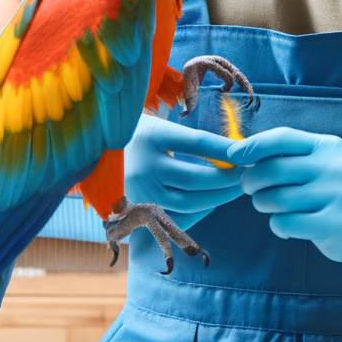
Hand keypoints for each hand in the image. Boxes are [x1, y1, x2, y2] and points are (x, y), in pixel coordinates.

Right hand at [124, 114, 245, 230]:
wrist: (92, 156)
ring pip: (191, 201)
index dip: (227, 149)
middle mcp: (143, 167)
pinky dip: (202, 209)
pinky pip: (179, 216)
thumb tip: (233, 147)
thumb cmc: (135, 135)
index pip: (199, 143)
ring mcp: (140, 193)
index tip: (249, 151)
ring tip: (238, 187)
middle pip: (197, 177)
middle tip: (249, 172)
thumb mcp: (157, 125)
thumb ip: (189, 137)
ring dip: (220, 196)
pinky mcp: (139, 213)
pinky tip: (216, 199)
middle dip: (229, 177)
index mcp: (151, 137)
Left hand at [227, 128, 341, 262]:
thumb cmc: (333, 189)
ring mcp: (335, 195)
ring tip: (270, 207)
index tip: (233, 156)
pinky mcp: (334, 223)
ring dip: (263, 205)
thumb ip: (288, 156)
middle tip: (250, 189)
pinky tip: (287, 226)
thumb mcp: (319, 162)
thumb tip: (241, 154)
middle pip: (272, 170)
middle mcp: (332, 167)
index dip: (252, 146)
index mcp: (326, 146)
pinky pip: (286, 224)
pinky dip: (278, 226)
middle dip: (251, 181)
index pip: (282, 137)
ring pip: (276, 199)